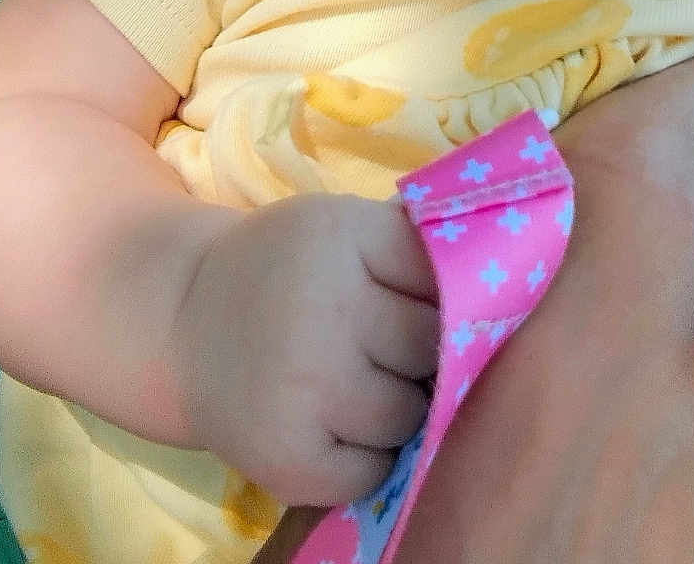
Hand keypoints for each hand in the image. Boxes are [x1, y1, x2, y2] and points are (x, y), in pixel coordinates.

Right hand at [173, 193, 438, 505]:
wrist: (186, 321)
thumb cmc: (287, 267)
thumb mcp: (342, 225)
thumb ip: (412, 243)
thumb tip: (507, 267)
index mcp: (342, 238)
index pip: (444, 273)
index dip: (451, 290)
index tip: (445, 297)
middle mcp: (322, 311)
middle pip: (433, 346)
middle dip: (429, 349)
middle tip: (399, 343)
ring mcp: (304, 390)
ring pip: (410, 414)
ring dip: (403, 404)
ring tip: (366, 380)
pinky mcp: (288, 459)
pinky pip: (374, 470)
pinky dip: (370, 455)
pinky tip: (340, 421)